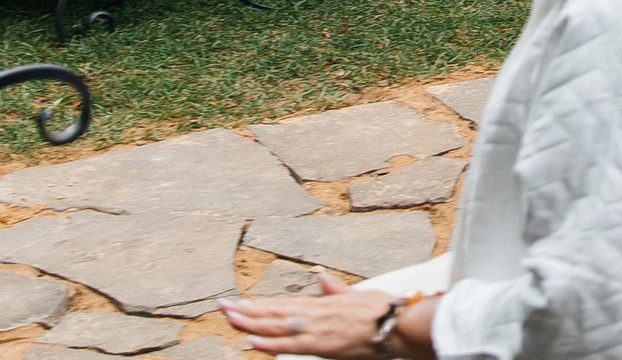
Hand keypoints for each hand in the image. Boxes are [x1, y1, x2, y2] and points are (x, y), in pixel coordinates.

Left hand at [221, 280, 433, 357]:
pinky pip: (291, 345)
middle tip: (222, 306)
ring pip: (276, 326)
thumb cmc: (383, 311)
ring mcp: (317, 330)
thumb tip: (319, 276)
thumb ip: (334, 290)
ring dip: (251, 323)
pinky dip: (270, 344)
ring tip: (230, 318)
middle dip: (246, 311)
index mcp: (321, 304)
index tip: (237, 302)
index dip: (257, 304)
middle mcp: (315, 315)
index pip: (281, 304)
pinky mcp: (323, 345)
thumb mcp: (356, 295)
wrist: (399, 324)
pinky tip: (252, 342)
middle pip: (273, 313)